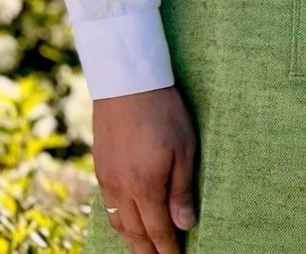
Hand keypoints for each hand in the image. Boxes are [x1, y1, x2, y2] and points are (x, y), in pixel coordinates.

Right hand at [92, 85, 197, 253]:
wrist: (127, 86)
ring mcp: (108, 181)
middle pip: (136, 232)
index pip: (157, 230)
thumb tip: (185, 224)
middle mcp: (123, 189)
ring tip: (144, 250)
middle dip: (148, 252)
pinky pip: (109, 207)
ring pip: (119, 222)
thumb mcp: (185, 149)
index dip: (167, 249)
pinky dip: (119, 222)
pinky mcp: (101, 170)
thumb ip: (182, 189)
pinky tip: (126, 223)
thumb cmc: (165, 114)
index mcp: (146, 186)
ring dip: (132, 241)